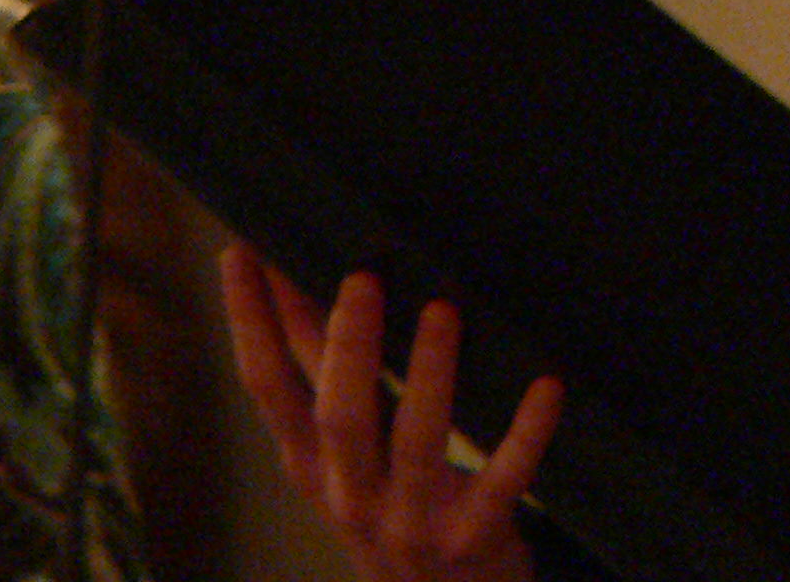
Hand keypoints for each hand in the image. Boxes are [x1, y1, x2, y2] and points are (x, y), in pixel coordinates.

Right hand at [220, 242, 562, 581]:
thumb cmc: (391, 508)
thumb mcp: (344, 456)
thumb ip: (328, 375)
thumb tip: (301, 280)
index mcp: (313, 465)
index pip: (267, 388)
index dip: (250, 323)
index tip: (241, 253)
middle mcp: (352, 494)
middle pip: (339, 416)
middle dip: (347, 347)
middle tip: (361, 276)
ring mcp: (411, 521)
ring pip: (415, 444)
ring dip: (429, 376)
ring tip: (443, 311)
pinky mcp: (474, 536)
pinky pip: (504, 479)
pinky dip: (525, 434)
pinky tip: (547, 385)